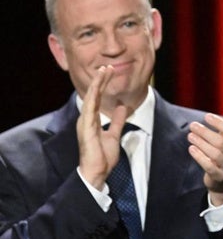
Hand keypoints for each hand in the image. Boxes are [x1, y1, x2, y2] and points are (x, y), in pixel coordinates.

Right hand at [77, 66, 127, 189]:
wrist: (97, 172)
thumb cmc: (102, 156)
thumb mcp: (114, 134)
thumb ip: (117, 121)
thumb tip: (122, 107)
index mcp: (92, 120)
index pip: (97, 97)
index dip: (102, 84)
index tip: (109, 71)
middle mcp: (86, 119)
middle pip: (93, 95)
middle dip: (100, 80)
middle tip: (107, 66)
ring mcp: (85, 123)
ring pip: (90, 99)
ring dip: (97, 84)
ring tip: (103, 71)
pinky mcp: (86, 129)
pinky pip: (89, 111)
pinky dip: (92, 99)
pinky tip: (95, 89)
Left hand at [188, 91, 222, 205]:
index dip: (219, 123)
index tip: (206, 116)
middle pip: (221, 142)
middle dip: (205, 133)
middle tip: (192, 126)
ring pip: (215, 154)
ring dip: (201, 144)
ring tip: (190, 136)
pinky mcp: (218, 176)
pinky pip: (209, 167)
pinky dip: (199, 157)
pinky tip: (191, 149)